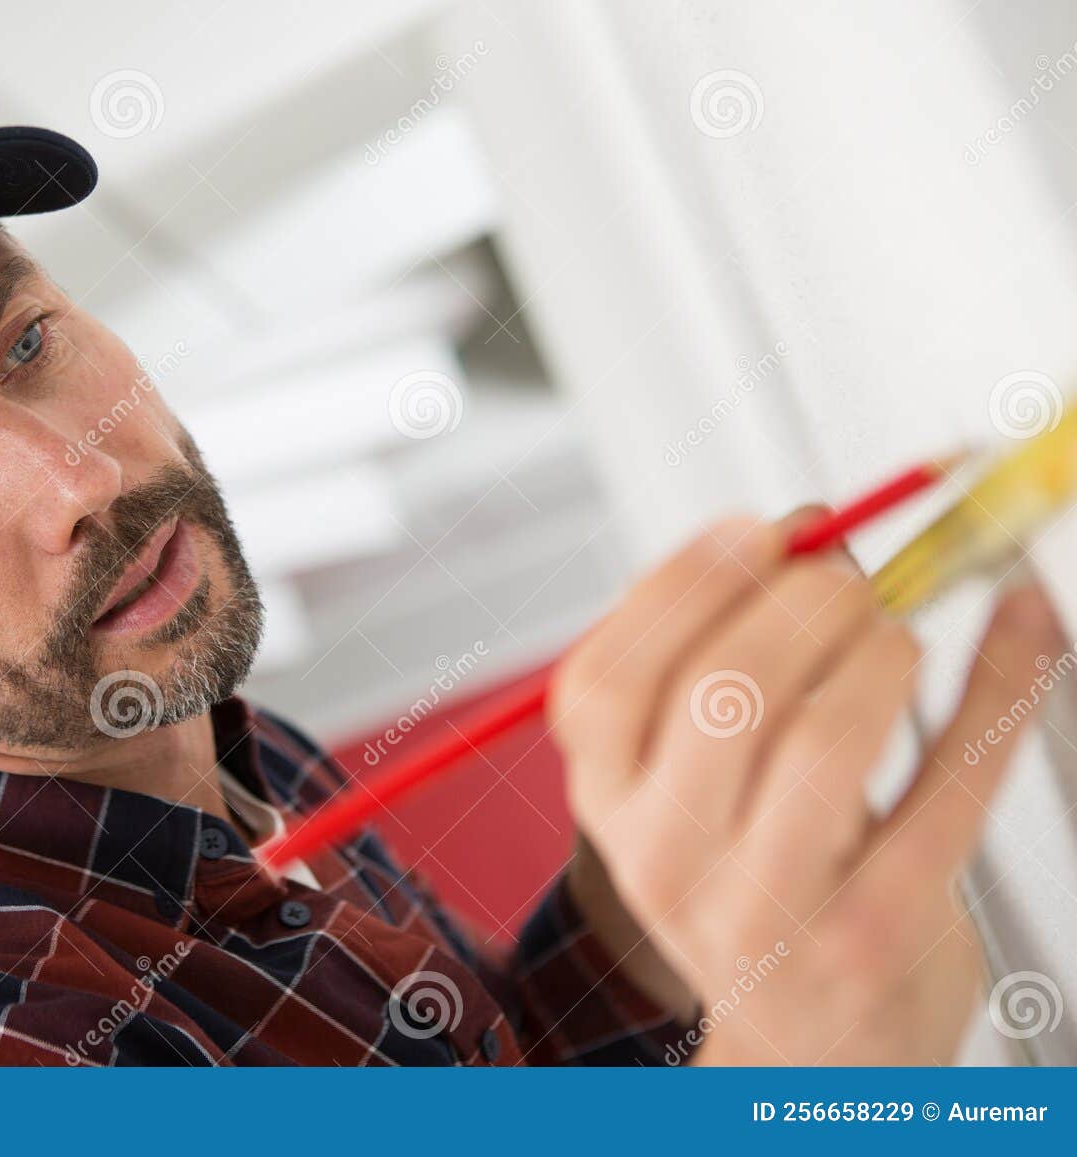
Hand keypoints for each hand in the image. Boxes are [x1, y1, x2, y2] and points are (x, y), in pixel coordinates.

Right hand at [550, 515, 1065, 1064]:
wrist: (806, 1053)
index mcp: (609, 807)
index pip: (610, 676)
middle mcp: (666, 861)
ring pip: (824, 738)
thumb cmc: (754, 886)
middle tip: (847, 580)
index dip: (686, 582)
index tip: (760, 529)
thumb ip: (711, 673)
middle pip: (720, 690)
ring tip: (896, 635)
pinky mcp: (879, 938)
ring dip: (882, 647)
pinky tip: (1023, 628)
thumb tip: (803, 537)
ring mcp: (767, 910)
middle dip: (801, 600)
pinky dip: (1002, 687)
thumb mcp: (690, 793)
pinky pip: (950, 790)